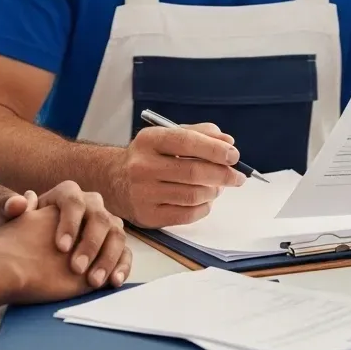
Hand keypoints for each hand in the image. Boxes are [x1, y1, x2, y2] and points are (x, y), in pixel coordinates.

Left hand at [0, 182, 130, 289]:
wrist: (28, 251)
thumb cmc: (21, 233)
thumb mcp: (11, 221)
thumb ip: (9, 208)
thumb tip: (19, 202)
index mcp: (68, 194)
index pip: (74, 201)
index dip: (70, 222)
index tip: (60, 248)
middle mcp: (91, 205)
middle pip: (100, 217)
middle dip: (91, 244)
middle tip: (77, 268)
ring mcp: (105, 224)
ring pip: (116, 234)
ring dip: (107, 258)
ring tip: (93, 281)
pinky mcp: (112, 245)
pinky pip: (124, 252)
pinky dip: (122, 266)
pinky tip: (114, 282)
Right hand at [109, 122, 245, 227]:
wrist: (113, 180)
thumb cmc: (149, 156)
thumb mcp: (167, 136)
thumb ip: (199, 134)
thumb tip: (228, 141)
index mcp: (149, 141)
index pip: (187, 142)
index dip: (215, 149)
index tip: (234, 155)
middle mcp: (143, 166)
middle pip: (193, 172)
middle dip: (223, 174)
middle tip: (237, 176)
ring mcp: (143, 193)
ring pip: (192, 195)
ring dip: (214, 191)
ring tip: (218, 186)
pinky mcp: (147, 215)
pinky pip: (186, 215)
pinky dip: (203, 208)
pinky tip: (205, 200)